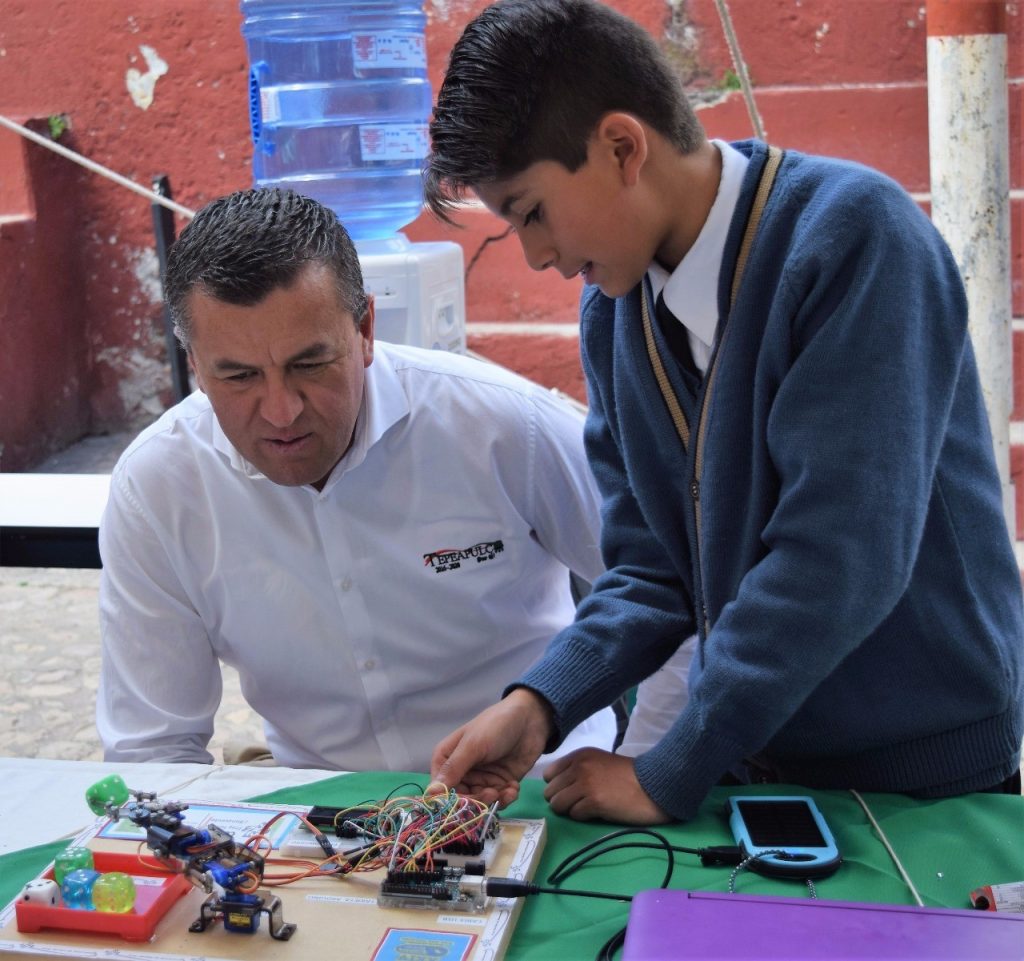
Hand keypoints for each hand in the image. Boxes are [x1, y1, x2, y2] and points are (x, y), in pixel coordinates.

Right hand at [428, 688, 554, 807]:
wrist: (530, 718)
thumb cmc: (496, 725)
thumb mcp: (473, 745)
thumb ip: (453, 769)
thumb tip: (430, 794)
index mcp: (447, 759)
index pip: (440, 790)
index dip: (450, 801)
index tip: (465, 805)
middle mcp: (461, 772)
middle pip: (461, 800)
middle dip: (477, 801)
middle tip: (492, 794)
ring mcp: (481, 778)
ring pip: (481, 803)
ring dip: (495, 800)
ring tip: (508, 790)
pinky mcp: (500, 783)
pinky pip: (498, 800)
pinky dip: (506, 798)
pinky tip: (514, 788)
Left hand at [542, 748, 672, 823]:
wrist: (652, 786)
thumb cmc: (626, 776)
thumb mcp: (598, 763)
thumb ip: (577, 770)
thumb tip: (555, 789)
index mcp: (579, 755)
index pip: (549, 774)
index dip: (558, 786)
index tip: (570, 791)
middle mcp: (579, 766)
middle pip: (551, 792)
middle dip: (562, 800)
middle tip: (580, 803)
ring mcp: (585, 784)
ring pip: (558, 805)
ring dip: (570, 810)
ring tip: (587, 808)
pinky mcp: (593, 802)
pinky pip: (574, 815)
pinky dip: (583, 817)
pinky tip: (597, 812)